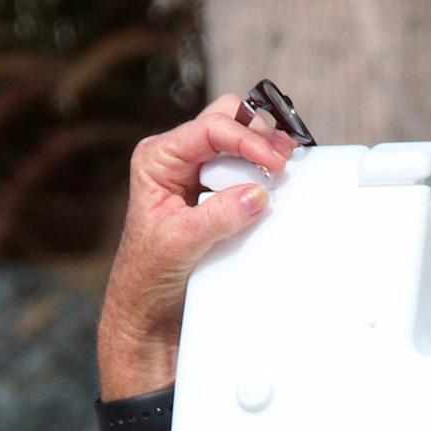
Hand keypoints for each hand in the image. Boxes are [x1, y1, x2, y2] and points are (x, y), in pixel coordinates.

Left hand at [99, 96, 298, 392]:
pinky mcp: (213, 193)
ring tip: (282, 170)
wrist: (148, 310)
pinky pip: (242, 168)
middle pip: (225, 119)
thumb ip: (217, 217)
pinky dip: (261, 170)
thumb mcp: (180, 244)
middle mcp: (176, 159)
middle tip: (282, 159)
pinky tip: (274, 184)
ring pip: (236, 139)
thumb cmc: (148, 275)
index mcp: (157, 159)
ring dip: (262, 150)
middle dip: (256, 133)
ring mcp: (195, 174)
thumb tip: (257, 194)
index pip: (209, 129)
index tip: (273, 161)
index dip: (245, 139)